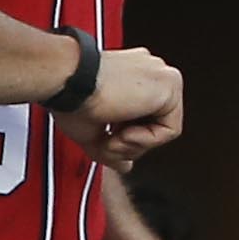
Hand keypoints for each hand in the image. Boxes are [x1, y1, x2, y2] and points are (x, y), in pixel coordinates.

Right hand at [57, 46, 182, 168]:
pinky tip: (123, 133)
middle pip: (156, 125)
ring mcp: (162, 76)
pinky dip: (146, 141)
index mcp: (133, 77)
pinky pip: (171, 130)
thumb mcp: (92, 133)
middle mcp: (150, 73)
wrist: (66, 82)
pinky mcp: (170, 83)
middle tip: (107, 143)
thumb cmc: (69, 99)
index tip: (105, 141)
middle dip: (130, 145)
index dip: (124, 140)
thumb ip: (112, 149)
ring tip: (112, 138)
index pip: (144, 119)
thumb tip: (125, 166)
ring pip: (164, 129)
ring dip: (135, 145)